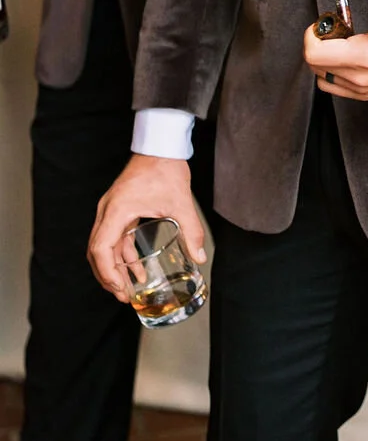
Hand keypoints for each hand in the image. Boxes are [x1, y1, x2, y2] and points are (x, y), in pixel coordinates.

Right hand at [88, 154, 204, 300]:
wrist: (160, 145)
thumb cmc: (166, 168)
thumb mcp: (181, 202)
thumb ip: (191, 230)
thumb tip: (199, 257)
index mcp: (117, 210)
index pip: (101, 248)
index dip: (107, 272)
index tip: (119, 288)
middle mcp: (108, 210)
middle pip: (96, 251)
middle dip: (107, 276)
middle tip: (122, 296)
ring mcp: (112, 209)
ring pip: (104, 245)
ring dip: (113, 267)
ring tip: (127, 288)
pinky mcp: (119, 208)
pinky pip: (115, 236)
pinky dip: (122, 254)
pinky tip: (136, 268)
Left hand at [303, 0, 367, 100]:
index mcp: (366, 59)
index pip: (316, 54)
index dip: (313, 34)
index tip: (325, 22)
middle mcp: (362, 78)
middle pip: (315, 66)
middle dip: (318, 43)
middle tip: (336, 27)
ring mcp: (364, 89)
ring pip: (323, 78)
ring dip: (324, 58)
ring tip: (341, 42)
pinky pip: (336, 87)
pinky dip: (333, 71)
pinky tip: (348, 56)